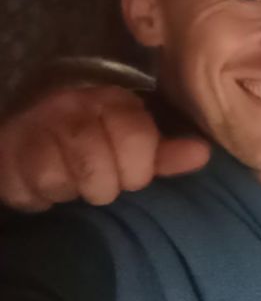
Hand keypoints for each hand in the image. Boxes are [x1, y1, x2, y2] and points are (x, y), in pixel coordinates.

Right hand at [0, 86, 209, 211]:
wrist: (32, 126)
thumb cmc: (95, 141)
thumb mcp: (133, 142)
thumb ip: (164, 153)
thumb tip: (202, 154)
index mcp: (111, 101)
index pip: (135, 136)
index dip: (138, 168)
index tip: (133, 176)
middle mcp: (69, 107)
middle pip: (94, 165)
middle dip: (103, 186)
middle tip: (101, 184)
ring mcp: (33, 127)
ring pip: (56, 178)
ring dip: (68, 192)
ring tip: (71, 184)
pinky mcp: (5, 152)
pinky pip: (24, 190)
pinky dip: (37, 199)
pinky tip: (44, 189)